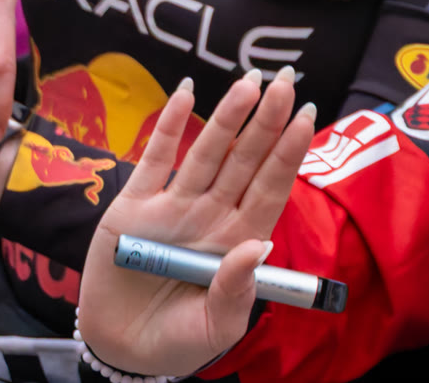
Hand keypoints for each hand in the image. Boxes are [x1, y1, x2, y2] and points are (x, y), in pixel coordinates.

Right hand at [79, 68, 314, 376]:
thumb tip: (259, 246)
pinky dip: (168, 126)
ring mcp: (175, 206)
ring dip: (227, 117)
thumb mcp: (215, 326)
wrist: (121, 348)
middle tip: (286, 80)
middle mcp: (214, 213)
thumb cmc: (179, 339)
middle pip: (246, 159)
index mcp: (242, 236)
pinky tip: (186, 93)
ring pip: (206, 152)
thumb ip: (236, 289)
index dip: (289, 151)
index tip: (307, 116)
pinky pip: (154, 159)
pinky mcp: (134, 207)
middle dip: (267, 121)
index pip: (272, 185)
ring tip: (249, 84)